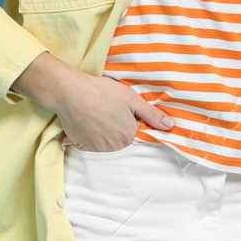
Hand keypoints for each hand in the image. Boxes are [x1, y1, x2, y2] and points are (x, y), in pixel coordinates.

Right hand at [12, 53, 171, 151]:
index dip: (130, 117)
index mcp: (128, 136)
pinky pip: (91, 142)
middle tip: (107, 108)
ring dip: (104, 130)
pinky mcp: (82, 146)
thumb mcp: (131, 99)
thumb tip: (171, 126)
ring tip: (96, 112)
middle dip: (117, 125)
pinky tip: (86, 119)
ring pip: (106, 140)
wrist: (69, 92)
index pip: (135, 131)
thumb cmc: (102, 92)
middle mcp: (114, 147)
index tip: (120, 107)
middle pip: (121, 137)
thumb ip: (152, 115)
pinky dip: (90, 133)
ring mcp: (97, 148)